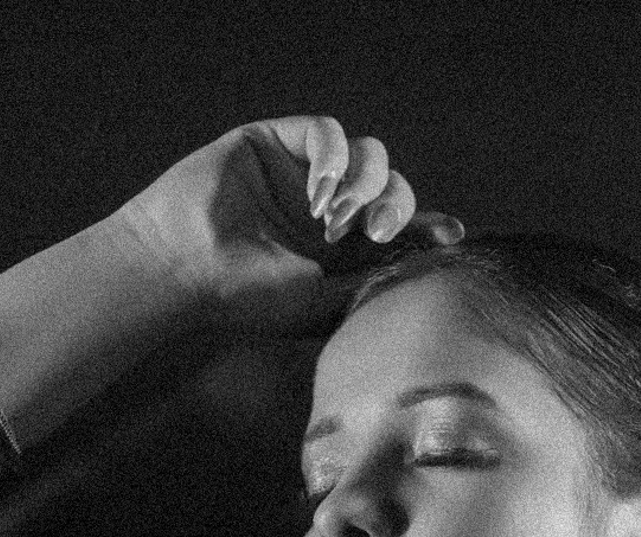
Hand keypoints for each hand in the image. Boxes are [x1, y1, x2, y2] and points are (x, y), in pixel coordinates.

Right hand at [115, 116, 462, 336]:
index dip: (429, 227)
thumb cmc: (250, 299)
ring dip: (364, 186)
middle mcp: (332, 210)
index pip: (402, 229)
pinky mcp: (280, 141)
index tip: (451, 236)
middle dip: (396, 208)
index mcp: (347, 251)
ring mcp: (307, 174)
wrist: (189, 270)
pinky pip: (330, 131)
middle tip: (375, 233)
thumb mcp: (326, 302)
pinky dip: (334, 158)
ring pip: (370, 156)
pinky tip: (318, 195)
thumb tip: (434, 262)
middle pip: (394, 189)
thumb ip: (376, 280)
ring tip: (334, 221)